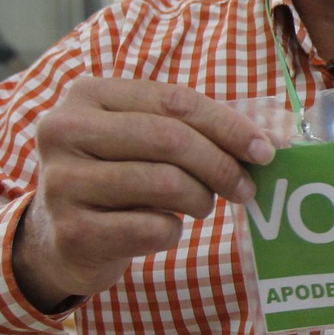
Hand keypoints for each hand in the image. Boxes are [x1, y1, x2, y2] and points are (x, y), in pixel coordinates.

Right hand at [12, 78, 279, 309]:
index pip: (175, 101)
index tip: (266, 150)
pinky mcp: (72, 231)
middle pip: (171, 139)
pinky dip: (173, 232)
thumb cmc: (117, 178)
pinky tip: (163, 229)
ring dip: (200, 199)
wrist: (58, 239)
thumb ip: (197, 129)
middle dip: (221, 165)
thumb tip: (275, 136)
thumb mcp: (143, 140)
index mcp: (87, 94)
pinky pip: (152, 228)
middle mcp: (65, 131)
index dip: (229, 125)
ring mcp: (62, 182)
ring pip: (164, 183)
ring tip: (200, 205)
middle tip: (245, 187)